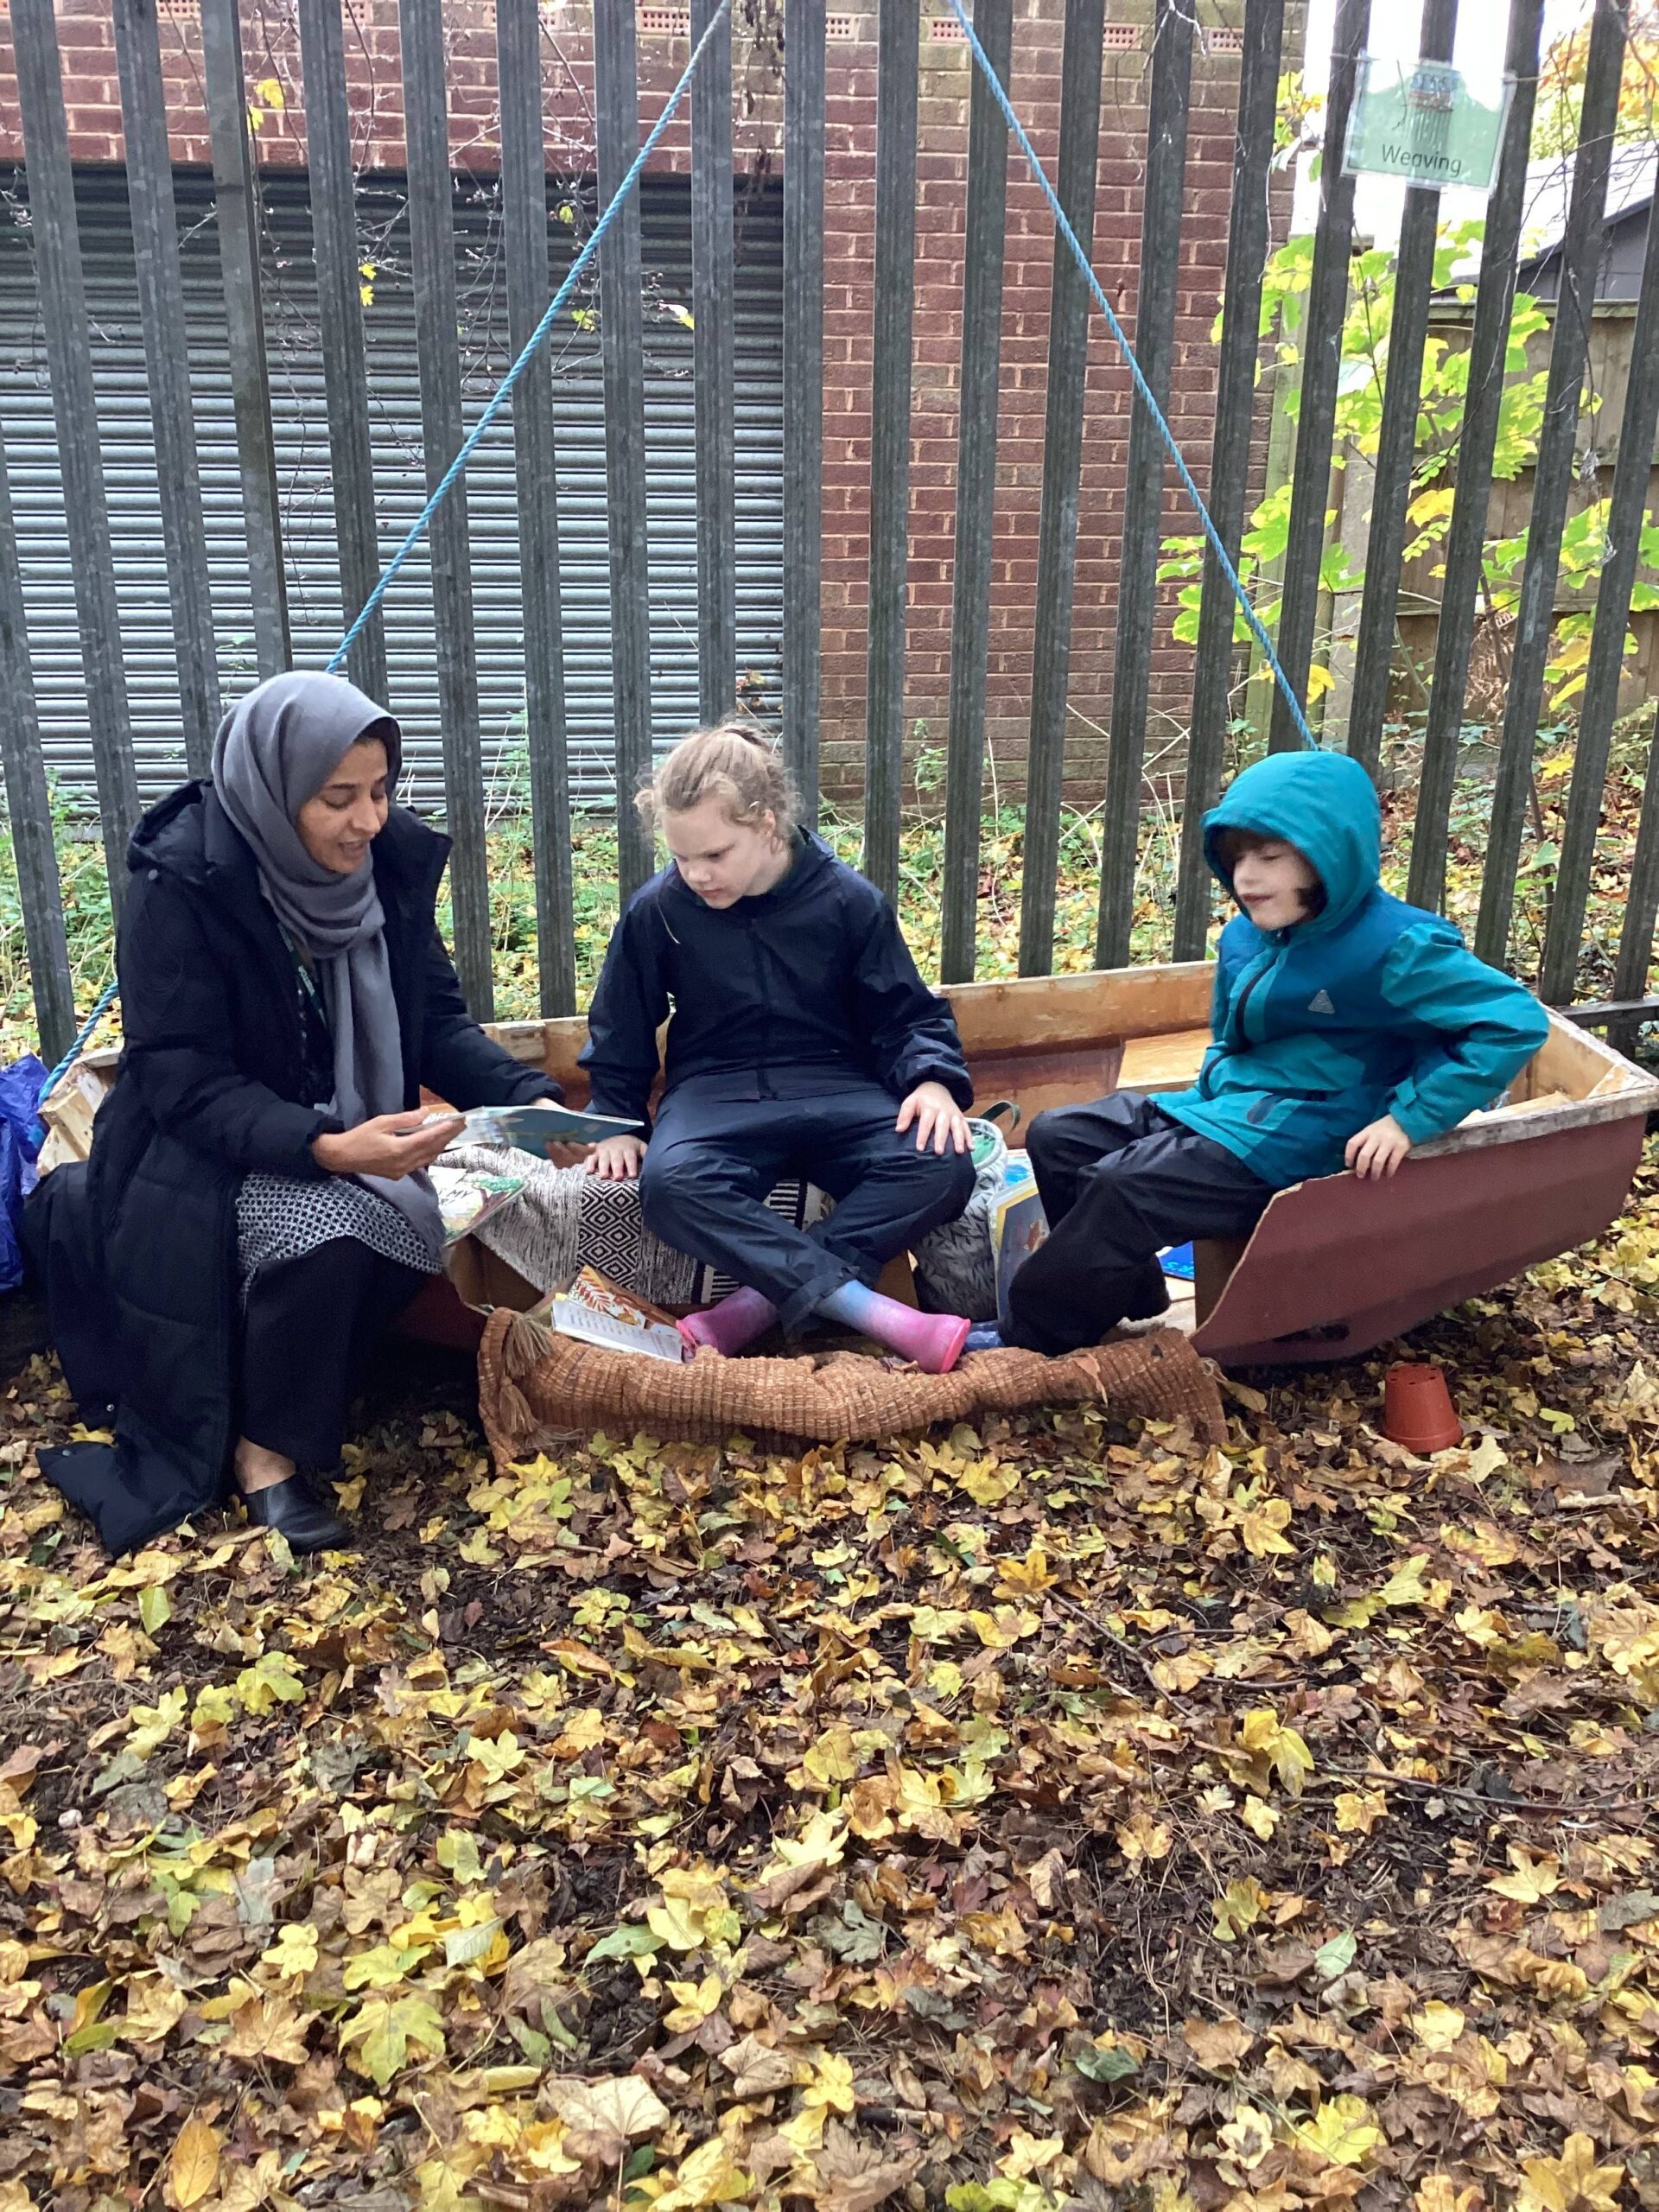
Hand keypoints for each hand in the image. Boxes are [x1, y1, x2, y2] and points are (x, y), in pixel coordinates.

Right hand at [312, 1110, 462, 1179]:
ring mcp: (402, 1171)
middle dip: (448, 1137)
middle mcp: (404, 1163)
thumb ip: (405, 1119)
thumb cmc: (359, 1137)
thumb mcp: (382, 1122)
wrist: (341, 1157)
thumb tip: (425, 1114)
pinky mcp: (398, 1174)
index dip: (445, 1130)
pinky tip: (435, 1147)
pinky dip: (430, 1154)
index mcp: (400, 1149)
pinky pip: (420, 1164)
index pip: (429, 1139)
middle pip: (432, 1149)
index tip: (458, 1121)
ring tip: (452, 1134)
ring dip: (441, 1146)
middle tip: (462, 1126)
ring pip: (428, 1158)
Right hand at [587, 1134, 646, 1181]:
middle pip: (616, 1158)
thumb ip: (647, 1154)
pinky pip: (590, 1157)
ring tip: (603, 1177)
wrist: (619, 1137)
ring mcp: (604, 1150)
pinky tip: (589, 1172)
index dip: (631, 1166)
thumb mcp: (641, 1148)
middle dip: (617, 1168)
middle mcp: (615, 1148)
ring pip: (603, 1158)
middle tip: (618, 1178)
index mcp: (628, 1148)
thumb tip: (655, 1163)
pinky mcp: (595, 1152)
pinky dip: (589, 1163)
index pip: (630, 1157)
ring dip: (603, 1167)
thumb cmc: (632, 1148)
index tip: (632, 1176)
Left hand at [896, 1080, 970, 1154]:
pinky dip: (970, 1137)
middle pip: (942, 1126)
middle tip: (939, 1152)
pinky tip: (971, 1148)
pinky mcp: (960, 1117)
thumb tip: (899, 1130)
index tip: (920, 1148)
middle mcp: (943, 1111)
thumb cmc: (921, 1099)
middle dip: (941, 1139)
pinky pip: (967, 1127)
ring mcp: (954, 1114)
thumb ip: (904, 1115)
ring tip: (959, 1151)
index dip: (922, 1135)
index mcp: (930, 1107)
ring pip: (957, 1127)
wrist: (937, 1086)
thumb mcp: (910, 1102)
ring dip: (959, 1139)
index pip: (926, 1122)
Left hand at [1345, 1113, 1411, 1180]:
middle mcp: (1376, 1136)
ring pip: (1377, 1161)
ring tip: (1374, 1177)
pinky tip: (1389, 1174)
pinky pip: (1393, 1162)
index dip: (1348, 1155)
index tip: (1348, 1165)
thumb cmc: (1387, 1127)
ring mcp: (1389, 1141)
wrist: (1407, 1120)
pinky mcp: (1401, 1147)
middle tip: (1360, 1175)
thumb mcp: (1373, 1129)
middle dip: (1361, 1168)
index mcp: (1367, 1131)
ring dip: (1375, 1172)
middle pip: (1364, 1155)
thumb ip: (1366, 1141)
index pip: (1353, 1143)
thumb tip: (1358, 1161)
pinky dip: (1390, 1170)